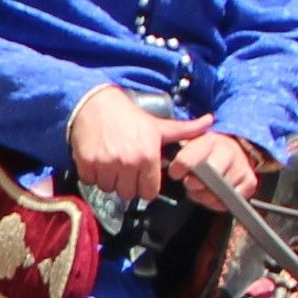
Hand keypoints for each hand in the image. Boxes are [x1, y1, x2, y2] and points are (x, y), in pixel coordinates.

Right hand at [65, 83, 209, 202]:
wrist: (95, 103)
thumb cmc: (129, 116)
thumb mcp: (159, 125)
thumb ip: (186, 129)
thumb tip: (211, 121)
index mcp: (147, 156)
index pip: (149, 192)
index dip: (145, 185)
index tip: (141, 176)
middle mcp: (127, 162)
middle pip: (128, 194)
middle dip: (127, 184)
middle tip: (125, 169)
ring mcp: (105, 164)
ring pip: (109, 189)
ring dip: (109, 181)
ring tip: (111, 164)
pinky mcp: (86, 163)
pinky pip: (90, 182)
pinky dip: (92, 175)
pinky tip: (97, 161)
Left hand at [170, 127, 264, 210]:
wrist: (233, 147)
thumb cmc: (206, 150)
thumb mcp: (189, 144)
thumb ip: (179, 155)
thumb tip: (176, 172)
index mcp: (208, 140)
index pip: (186, 162)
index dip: (177, 171)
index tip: (177, 172)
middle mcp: (228, 152)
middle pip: (206, 180)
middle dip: (194, 185)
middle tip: (191, 182)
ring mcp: (241, 167)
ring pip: (217, 194)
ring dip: (204, 195)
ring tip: (203, 187)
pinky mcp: (250, 182)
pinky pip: (228, 202)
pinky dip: (217, 202)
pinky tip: (215, 193)